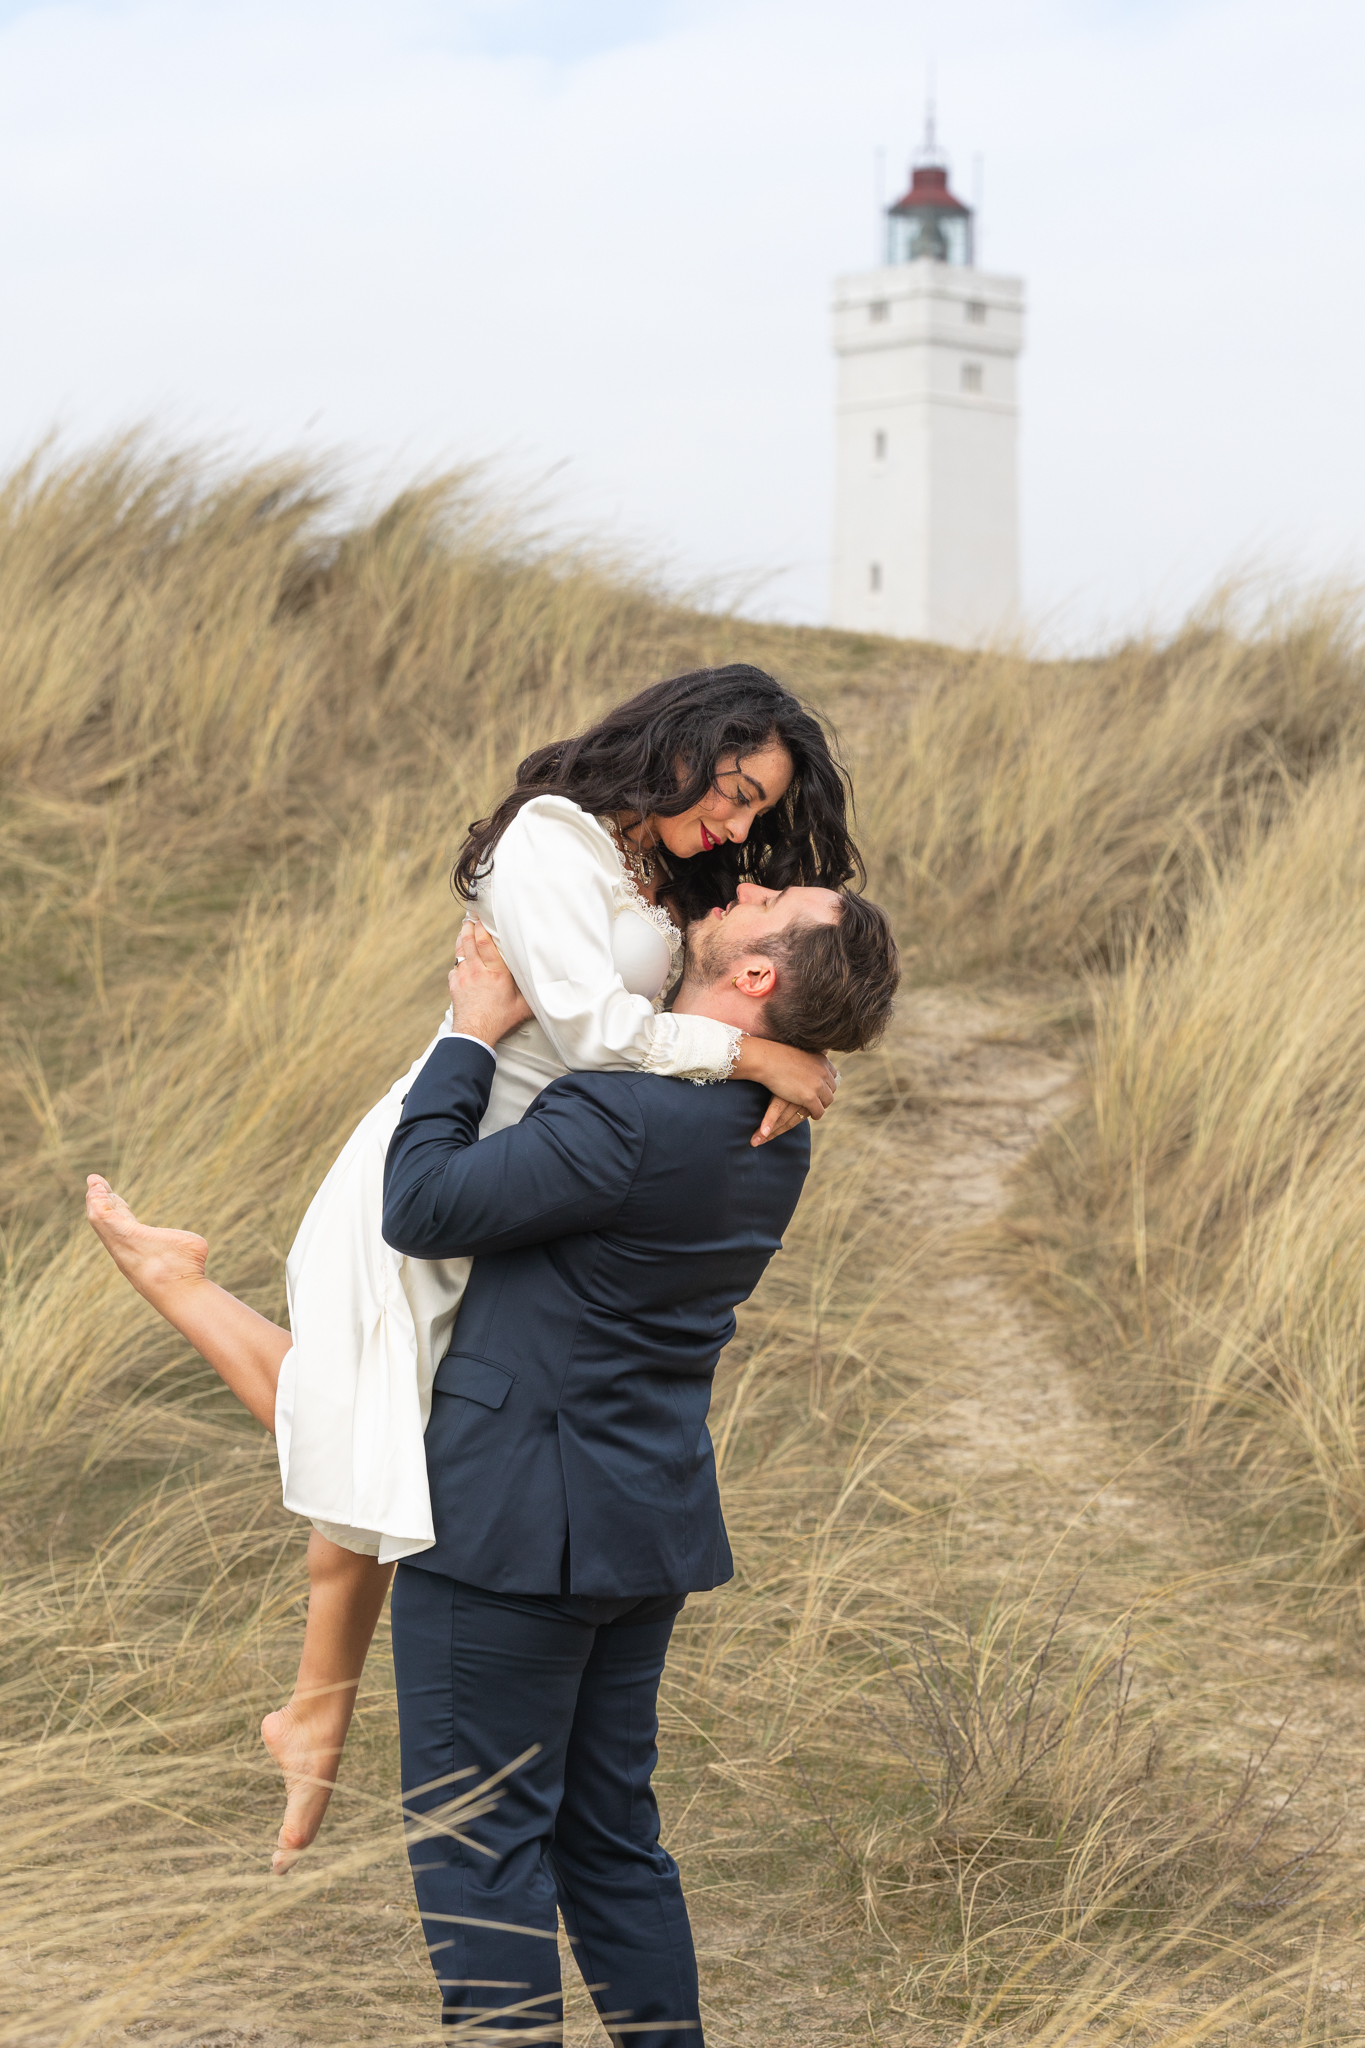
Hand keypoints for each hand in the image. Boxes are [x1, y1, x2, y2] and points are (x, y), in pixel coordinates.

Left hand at [447, 920, 532, 1046]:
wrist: (475, 1034)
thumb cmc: (500, 1020)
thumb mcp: (522, 1007)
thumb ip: (532, 994)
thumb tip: (546, 987)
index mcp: (496, 972)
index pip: (485, 943)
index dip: (482, 928)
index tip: (481, 919)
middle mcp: (477, 971)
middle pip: (469, 942)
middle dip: (468, 928)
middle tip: (469, 919)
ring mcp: (463, 978)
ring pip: (460, 952)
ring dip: (461, 940)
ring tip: (464, 931)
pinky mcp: (454, 986)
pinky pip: (454, 969)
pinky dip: (457, 962)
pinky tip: (459, 961)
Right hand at [731, 1038, 838, 1146]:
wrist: (767, 1060)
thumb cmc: (777, 1054)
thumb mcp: (799, 1051)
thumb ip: (808, 1056)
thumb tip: (816, 1054)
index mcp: (822, 1060)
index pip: (832, 1075)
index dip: (826, 1083)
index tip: (820, 1087)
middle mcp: (824, 1072)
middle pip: (831, 1088)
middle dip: (825, 1095)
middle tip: (818, 1100)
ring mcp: (818, 1085)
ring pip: (827, 1101)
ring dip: (822, 1105)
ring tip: (816, 1109)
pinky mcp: (810, 1097)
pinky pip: (819, 1110)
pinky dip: (817, 1114)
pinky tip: (812, 1115)